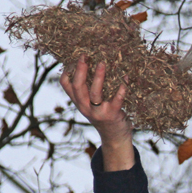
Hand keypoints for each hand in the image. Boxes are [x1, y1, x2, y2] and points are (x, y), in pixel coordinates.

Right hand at [60, 56, 134, 171]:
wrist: (114, 137)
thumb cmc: (103, 114)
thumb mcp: (90, 103)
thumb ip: (87, 89)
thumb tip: (89, 64)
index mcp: (79, 101)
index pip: (66, 84)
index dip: (68, 70)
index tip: (74, 57)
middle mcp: (85, 107)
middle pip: (78, 86)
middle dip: (81, 70)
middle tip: (84, 56)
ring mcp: (98, 112)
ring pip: (95, 93)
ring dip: (98, 77)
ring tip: (102, 63)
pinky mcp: (112, 115)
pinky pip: (116, 100)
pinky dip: (121, 89)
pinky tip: (125, 78)